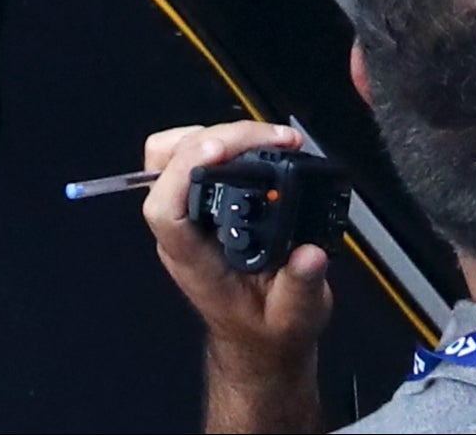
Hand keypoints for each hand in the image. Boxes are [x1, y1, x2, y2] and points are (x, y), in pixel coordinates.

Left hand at [143, 120, 333, 377]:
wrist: (260, 341)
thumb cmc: (269, 331)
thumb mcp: (295, 318)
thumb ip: (301, 286)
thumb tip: (310, 253)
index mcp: (194, 260)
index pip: (164, 209)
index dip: (184, 170)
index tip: (223, 149)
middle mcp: (185, 232)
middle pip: (164, 165)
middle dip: (215, 137)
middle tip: (270, 138)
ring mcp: (191, 216)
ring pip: (175, 154)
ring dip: (220, 134)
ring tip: (270, 138)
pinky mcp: (205, 206)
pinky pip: (197, 159)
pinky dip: (226, 142)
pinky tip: (262, 146)